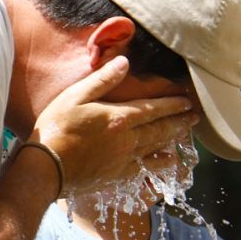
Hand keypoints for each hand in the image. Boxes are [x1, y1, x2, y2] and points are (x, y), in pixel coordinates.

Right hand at [32, 57, 198, 193]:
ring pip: (157, 149)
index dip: (173, 104)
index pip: (154, 109)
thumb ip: (102, 80)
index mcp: (119, 118)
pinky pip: (146, 169)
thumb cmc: (56, 128)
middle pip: (161, 129)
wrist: (45, 169)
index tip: (188, 101)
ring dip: (173, 141)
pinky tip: (167, 161)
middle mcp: (128, 140)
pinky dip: (159, 163)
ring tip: (185, 135)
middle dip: (180, 122)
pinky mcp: (117, 177)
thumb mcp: (75, 97)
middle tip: (195, 117)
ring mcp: (124, 161)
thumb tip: (124, 62)